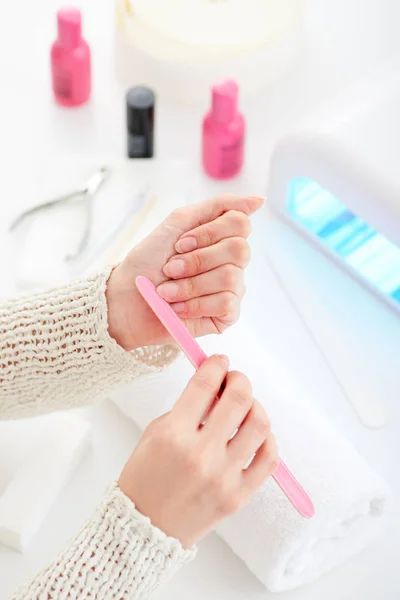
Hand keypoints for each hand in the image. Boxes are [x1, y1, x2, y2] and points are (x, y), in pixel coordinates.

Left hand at [106, 195, 262, 349]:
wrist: (128, 300)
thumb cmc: (148, 262)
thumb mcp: (178, 223)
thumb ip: (217, 206)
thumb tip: (259, 200)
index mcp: (221, 238)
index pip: (240, 223)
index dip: (209, 233)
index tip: (180, 244)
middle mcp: (231, 262)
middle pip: (239, 250)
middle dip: (197, 260)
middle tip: (170, 268)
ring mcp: (232, 289)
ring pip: (230, 278)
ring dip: (190, 285)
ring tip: (167, 291)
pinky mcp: (227, 315)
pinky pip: (226, 303)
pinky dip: (195, 304)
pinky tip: (178, 308)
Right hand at [118, 355, 277, 547]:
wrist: (145, 527)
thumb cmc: (146, 477)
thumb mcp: (155, 432)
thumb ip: (186, 408)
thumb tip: (216, 385)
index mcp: (173, 434)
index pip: (204, 384)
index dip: (215, 365)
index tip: (219, 362)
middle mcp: (201, 453)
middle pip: (238, 398)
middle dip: (239, 379)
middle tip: (234, 380)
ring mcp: (223, 476)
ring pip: (259, 424)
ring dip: (255, 406)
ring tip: (245, 408)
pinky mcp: (238, 495)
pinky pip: (269, 459)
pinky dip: (267, 439)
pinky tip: (255, 435)